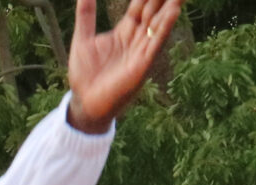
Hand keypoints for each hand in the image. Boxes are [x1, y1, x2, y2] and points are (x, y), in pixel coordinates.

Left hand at [64, 0, 180, 133]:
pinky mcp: (142, 65)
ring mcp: (141, 52)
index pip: (140, 5)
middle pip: (152, 11)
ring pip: (158, 24)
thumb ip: (86, 16)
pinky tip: (173, 12)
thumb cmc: (84, 75)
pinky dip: (164, 28)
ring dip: (170, 7)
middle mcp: (135, 39)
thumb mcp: (82, 39)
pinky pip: (155, 43)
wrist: (84, 104)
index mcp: (124, 31)